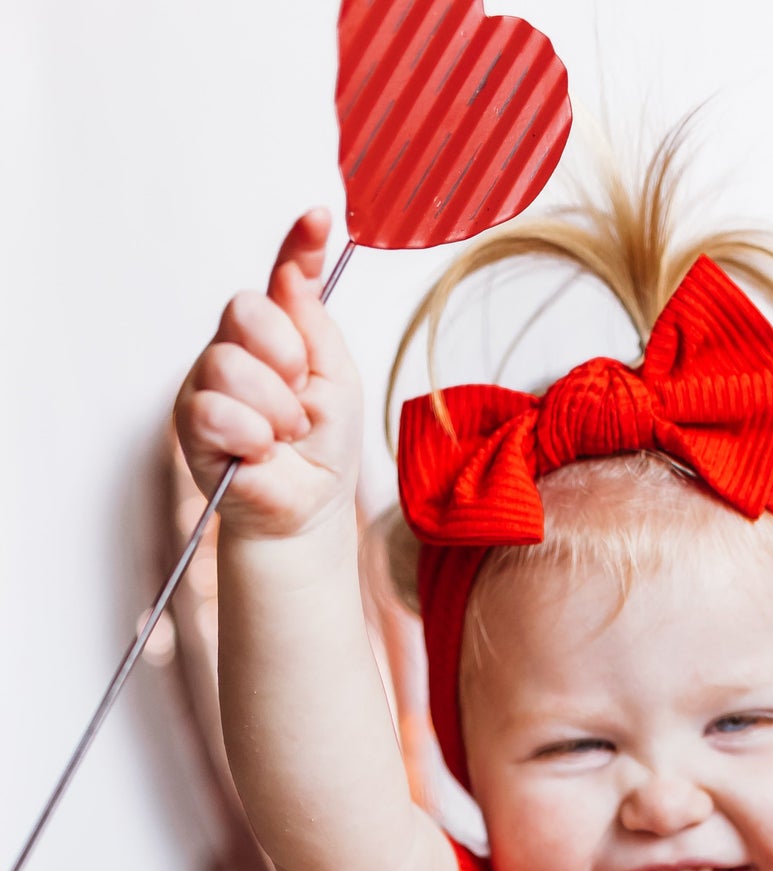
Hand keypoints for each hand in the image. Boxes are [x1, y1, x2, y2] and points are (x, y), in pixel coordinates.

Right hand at [174, 209, 362, 541]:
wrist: (308, 507)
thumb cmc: (323, 448)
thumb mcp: (337, 380)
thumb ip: (316, 326)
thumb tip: (294, 272)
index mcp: (278, 332)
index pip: (284, 277)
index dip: (298, 245)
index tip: (319, 218)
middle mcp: (237, 347)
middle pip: (245, 310)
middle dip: (285, 357)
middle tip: (299, 396)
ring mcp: (209, 381)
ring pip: (230, 364)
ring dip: (273, 409)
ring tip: (284, 434)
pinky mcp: (192, 421)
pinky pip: (215, 409)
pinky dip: (251, 436)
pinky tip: (259, 451)